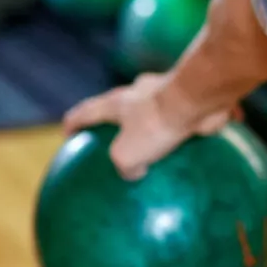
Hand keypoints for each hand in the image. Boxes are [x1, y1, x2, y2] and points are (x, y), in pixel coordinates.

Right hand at [63, 72, 234, 179]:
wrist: (198, 99)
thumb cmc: (156, 124)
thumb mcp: (126, 155)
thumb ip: (123, 166)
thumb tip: (133, 173)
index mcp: (116, 102)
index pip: (86, 112)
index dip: (74, 123)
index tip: (68, 134)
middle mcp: (138, 94)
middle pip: (119, 106)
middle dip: (115, 121)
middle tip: (114, 138)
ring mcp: (166, 94)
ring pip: (154, 111)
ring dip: (152, 126)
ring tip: (154, 147)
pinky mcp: (190, 101)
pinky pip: (182, 120)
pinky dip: (181, 133)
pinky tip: (187, 153)